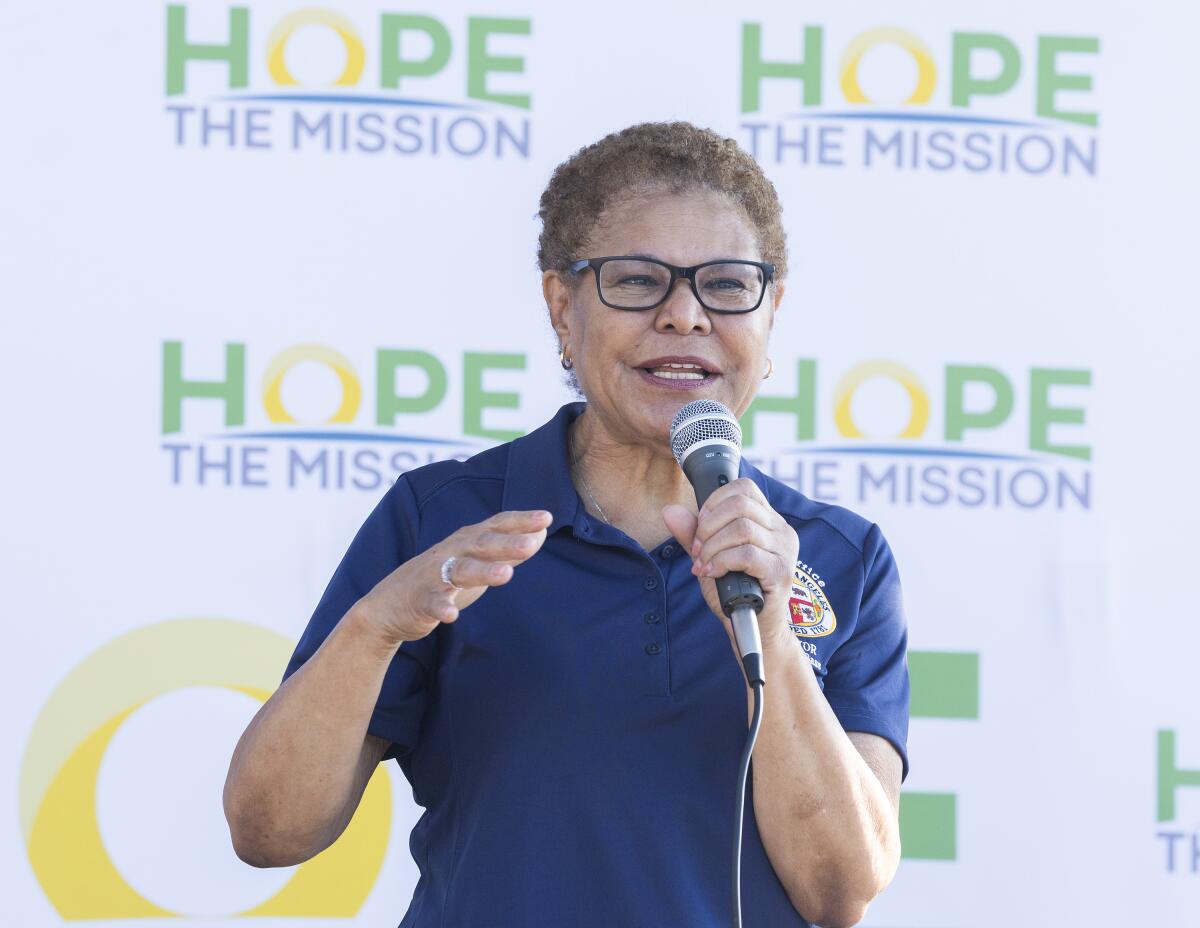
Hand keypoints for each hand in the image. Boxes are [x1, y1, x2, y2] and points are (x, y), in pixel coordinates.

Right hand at [356, 509, 551, 644]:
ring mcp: (435, 576)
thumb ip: (508, 550)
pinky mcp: (420, 601)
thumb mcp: (477, 562)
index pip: (496, 525)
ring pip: (460, 571)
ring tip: (506, 575)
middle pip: (482, 544)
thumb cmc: (441, 579)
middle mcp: (452, 553)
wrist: (388, 606)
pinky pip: (432, 603)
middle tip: (532, 543)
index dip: (520, 521)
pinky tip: (451, 616)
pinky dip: (441, 608)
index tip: (546, 518)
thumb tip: (541, 534)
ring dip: (483, 572)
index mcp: (467, 541)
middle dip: (507, 543)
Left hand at [662, 479, 797, 651]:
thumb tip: (670, 511)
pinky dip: (721, 562)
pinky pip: (746, 554)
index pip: (743, 488)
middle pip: (740, 504)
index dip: (715, 501)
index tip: (700, 525)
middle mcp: (781, 530)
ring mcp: (784, 550)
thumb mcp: (709, 556)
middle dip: (709, 525)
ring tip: (704, 564)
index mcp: (768, 520)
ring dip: (712, 546)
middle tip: (698, 549)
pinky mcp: (781, 571)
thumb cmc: (734, 591)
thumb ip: (693, 534)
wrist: (752, 628)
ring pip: (741, 528)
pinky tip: (712, 573)